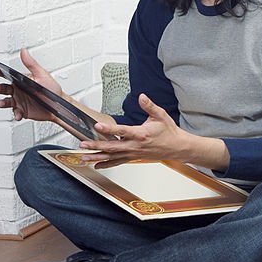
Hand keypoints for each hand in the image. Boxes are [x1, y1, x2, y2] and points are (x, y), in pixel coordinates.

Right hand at [0, 48, 62, 122]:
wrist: (59, 105)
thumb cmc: (52, 89)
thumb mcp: (42, 74)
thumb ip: (31, 64)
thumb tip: (24, 51)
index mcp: (21, 81)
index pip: (7, 75)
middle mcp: (18, 91)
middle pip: (4, 89)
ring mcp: (19, 101)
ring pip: (7, 101)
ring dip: (3, 102)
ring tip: (1, 103)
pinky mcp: (22, 111)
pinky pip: (16, 113)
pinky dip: (16, 114)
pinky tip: (18, 115)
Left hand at [79, 93, 197, 168]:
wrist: (177, 147)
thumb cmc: (169, 132)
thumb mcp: (161, 115)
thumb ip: (149, 106)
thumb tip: (141, 97)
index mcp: (141, 133)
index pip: (122, 130)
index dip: (109, 128)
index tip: (97, 126)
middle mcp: (135, 145)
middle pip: (112, 146)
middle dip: (97, 145)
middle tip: (84, 144)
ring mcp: (133, 153)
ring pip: (113, 156)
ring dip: (97, 156)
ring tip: (84, 156)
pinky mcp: (134, 157)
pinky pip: (118, 162)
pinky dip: (106, 164)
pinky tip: (96, 164)